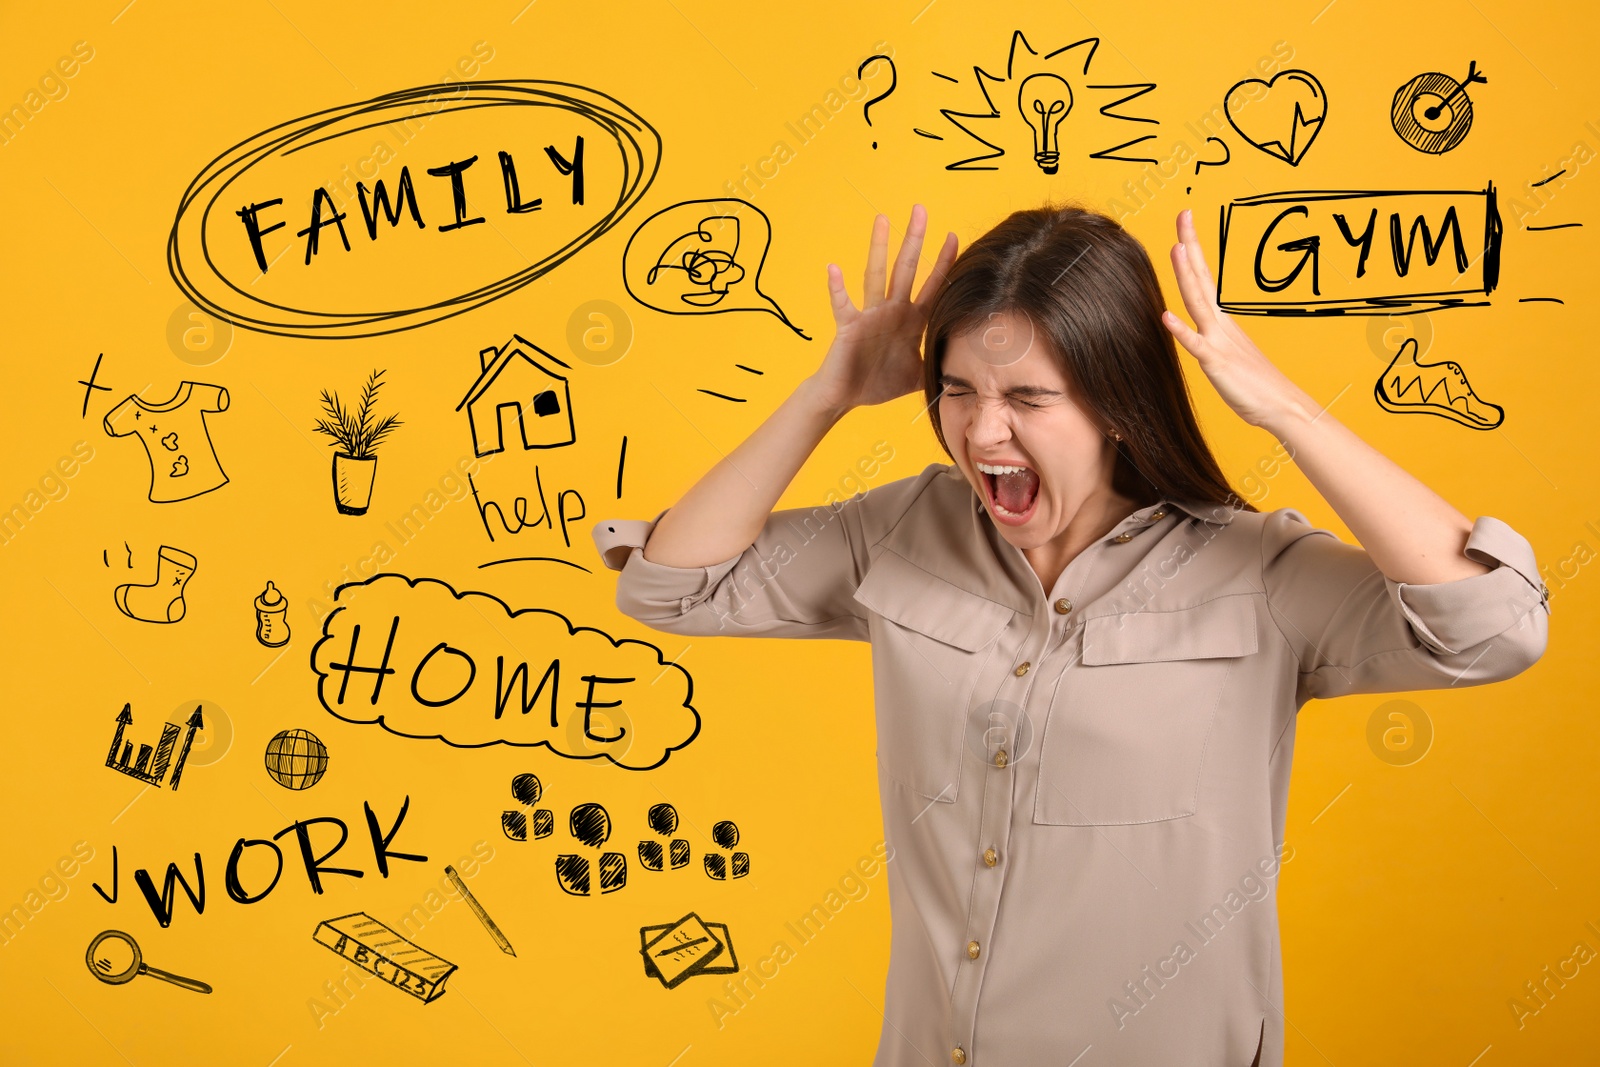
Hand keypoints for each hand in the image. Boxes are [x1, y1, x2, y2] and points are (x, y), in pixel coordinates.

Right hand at [807, 204, 958, 414]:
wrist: (845, 396)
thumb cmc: (878, 383)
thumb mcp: (918, 376)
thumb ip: (940, 367)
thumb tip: (970, 374)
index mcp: (911, 321)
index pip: (932, 287)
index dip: (943, 263)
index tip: (955, 237)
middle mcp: (892, 311)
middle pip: (906, 269)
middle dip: (915, 240)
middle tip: (921, 209)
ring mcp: (870, 316)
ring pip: (876, 276)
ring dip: (879, 248)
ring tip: (882, 219)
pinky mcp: (849, 326)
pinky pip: (843, 304)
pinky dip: (837, 288)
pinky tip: (834, 268)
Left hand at [1161, 208, 1313, 428]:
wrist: (1282, 407)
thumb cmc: (1256, 385)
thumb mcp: (1230, 356)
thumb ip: (1213, 340)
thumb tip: (1196, 331)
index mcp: (1223, 321)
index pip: (1204, 278)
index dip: (1194, 250)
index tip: (1186, 224)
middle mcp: (1221, 325)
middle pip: (1201, 278)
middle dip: (1191, 246)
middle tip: (1184, 214)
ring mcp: (1219, 342)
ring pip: (1198, 303)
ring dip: (1186, 276)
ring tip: (1176, 248)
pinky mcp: (1216, 363)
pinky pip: (1196, 345)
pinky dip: (1181, 330)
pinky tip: (1166, 316)